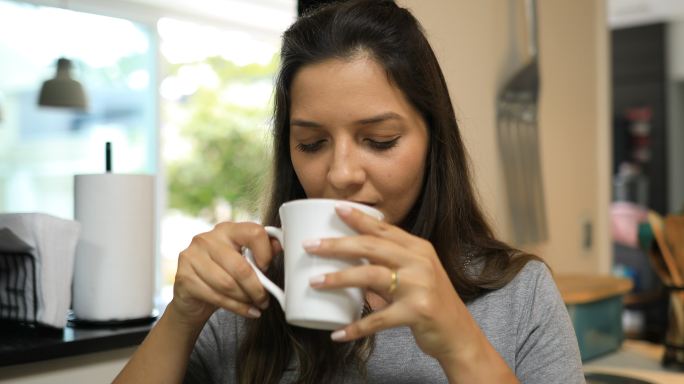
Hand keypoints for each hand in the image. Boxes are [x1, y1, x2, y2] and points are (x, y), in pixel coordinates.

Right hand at [170, 222, 276, 328]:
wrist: (193, 298)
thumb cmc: (223, 275)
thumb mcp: (243, 261)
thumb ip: (262, 251)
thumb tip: (280, 245)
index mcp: (226, 229)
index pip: (253, 232)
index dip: (265, 253)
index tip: (268, 268)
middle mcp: (206, 239)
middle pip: (241, 266)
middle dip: (257, 287)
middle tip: (265, 299)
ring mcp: (192, 257)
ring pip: (228, 284)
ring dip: (246, 299)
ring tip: (255, 305)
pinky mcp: (184, 278)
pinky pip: (216, 296)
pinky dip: (236, 307)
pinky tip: (246, 311)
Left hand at [304, 204, 471, 360]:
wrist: (459, 334)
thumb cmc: (431, 302)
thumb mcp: (416, 275)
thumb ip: (388, 266)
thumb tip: (350, 263)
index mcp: (418, 249)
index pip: (383, 229)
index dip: (359, 218)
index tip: (335, 208)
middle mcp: (420, 262)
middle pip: (371, 247)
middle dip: (337, 245)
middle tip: (310, 245)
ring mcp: (419, 286)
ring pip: (370, 276)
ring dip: (339, 278)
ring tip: (315, 281)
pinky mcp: (417, 312)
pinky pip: (378, 319)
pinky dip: (356, 327)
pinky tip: (337, 333)